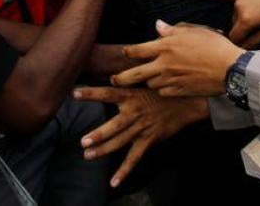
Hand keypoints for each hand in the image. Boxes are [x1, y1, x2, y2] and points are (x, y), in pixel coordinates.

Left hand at [73, 87, 206, 187]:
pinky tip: (114, 182)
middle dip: (99, 135)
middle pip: (114, 126)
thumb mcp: (144, 82)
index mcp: (131, 96)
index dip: (91, 93)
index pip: (108, 93)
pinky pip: (134, 157)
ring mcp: (142, 128)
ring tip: (88, 155)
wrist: (186, 103)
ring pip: (120, 142)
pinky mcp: (149, 140)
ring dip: (104, 150)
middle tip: (83, 142)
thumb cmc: (161, 91)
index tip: (74, 92)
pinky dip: (124, 170)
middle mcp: (134, 113)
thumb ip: (127, 82)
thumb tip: (109, 77)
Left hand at [111, 21, 244, 96]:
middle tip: (113, 80)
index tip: (125, 53)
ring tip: (148, 80)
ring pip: (150, 84)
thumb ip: (172, 30)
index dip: (129, 52)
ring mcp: (170, 80)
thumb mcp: (193, 31)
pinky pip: (164, 92)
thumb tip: (158, 25)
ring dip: (148, 82)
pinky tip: (166, 87)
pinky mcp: (179, 92)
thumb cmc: (213, 45)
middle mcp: (163, 65)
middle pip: (135, 74)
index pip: (138, 50)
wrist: (229, 69)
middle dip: (121, 78)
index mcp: (165, 47)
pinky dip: (162, 90)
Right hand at [230, 0, 259, 47]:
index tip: (247, 41)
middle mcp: (239, 6)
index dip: (240, 41)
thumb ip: (256, 41)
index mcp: (245, 19)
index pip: (234, 36)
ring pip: (237, 11)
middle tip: (259, 26)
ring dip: (245, 15)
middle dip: (244, 27)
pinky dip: (248, 4)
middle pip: (234, 23)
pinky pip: (242, 0)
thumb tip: (246, 46)